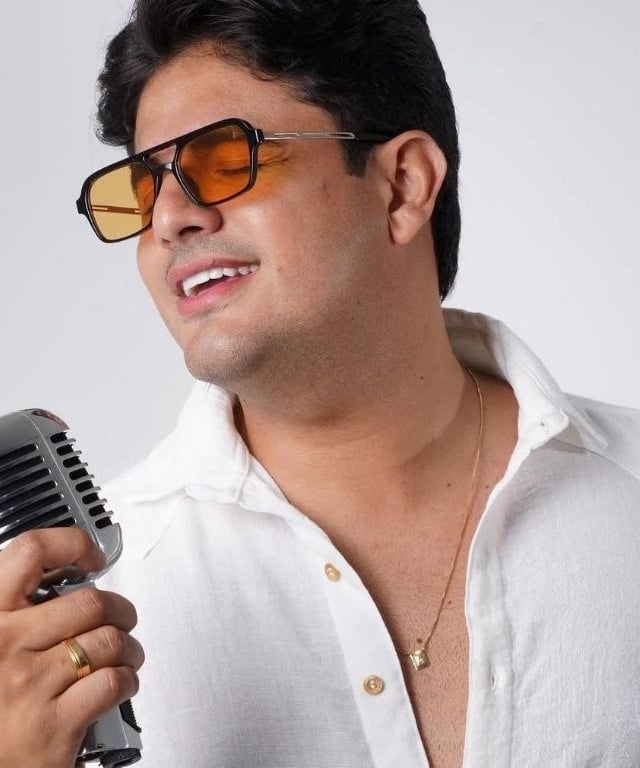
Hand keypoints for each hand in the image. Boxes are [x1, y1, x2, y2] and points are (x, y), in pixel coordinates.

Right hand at [0, 528, 143, 767]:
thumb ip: (22, 614)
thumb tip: (71, 580)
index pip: (30, 552)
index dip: (72, 544)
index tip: (92, 557)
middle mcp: (4, 644)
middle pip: (90, 601)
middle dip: (120, 610)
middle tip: (122, 620)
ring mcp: (28, 684)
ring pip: (109, 641)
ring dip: (130, 648)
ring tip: (124, 656)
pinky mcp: (53, 724)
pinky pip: (113, 682)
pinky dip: (127, 680)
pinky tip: (119, 684)